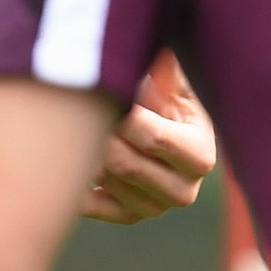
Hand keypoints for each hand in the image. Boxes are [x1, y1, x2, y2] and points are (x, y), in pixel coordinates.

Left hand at [82, 50, 216, 223]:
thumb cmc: (164, 95)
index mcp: (200, 155)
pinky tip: (71, 153)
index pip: (153, 137)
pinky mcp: (128, 216)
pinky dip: (75, 179)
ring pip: (105, 179)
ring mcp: (156, 208)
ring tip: (83, 121)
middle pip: (124, 163)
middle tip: (83, 105)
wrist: (157, 127)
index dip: (123, 113)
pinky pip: (90, 204)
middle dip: (100, 132)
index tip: (103, 91)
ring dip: (87, 149)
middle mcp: (184, 191)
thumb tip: (160, 55)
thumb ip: (165, 69)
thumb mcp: (171, 79)